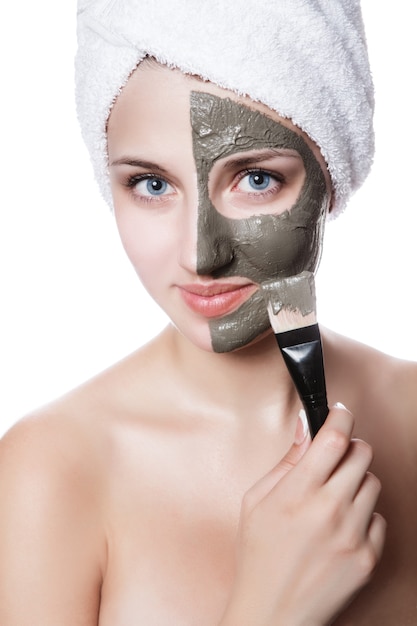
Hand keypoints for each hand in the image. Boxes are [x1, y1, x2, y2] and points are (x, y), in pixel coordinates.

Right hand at [220, 405, 385, 625]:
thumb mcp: (256, 500)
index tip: (339, 412)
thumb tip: (305, 426)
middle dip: (350, 447)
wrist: (273, 613)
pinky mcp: (368, 557)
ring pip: (373, 483)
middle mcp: (329, 510)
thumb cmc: (258, 556)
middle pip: (362, 454)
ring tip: (334, 497)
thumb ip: (286, 461)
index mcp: (297, 493)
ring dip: (356, 481)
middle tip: (336, 456)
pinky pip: (379, 518)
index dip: (341, 417)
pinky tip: (341, 526)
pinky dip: (363, 515)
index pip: (334, 438)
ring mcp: (352, 535)